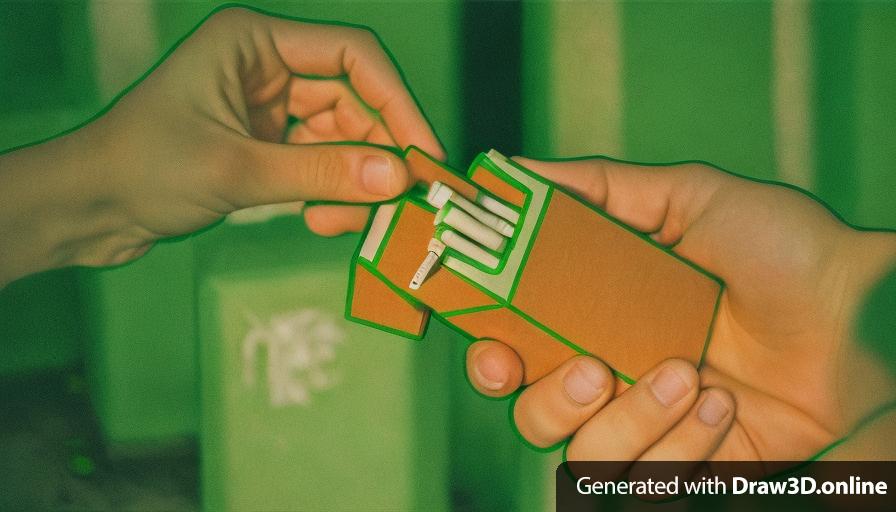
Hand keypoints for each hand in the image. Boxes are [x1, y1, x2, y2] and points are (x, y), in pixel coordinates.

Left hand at [0, 6, 442, 284]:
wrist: (87, 209)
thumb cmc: (144, 171)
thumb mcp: (238, 171)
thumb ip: (322, 175)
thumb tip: (400, 179)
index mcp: (256, 42)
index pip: (353, 56)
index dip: (398, 103)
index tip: (424, 155)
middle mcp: (269, 67)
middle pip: (355, 102)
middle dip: (375, 156)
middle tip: (398, 205)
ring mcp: (269, 108)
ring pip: (342, 140)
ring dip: (352, 185)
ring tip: (339, 225)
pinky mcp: (266, 145)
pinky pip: (321, 166)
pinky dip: (330, 195)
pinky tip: (320, 223)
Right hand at [466, 157, 895, 462]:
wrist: (858, 315)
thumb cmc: (783, 248)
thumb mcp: (690, 196)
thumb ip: (600, 187)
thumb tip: (516, 170)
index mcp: (599, 314)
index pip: (518, 347)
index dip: (491, 357)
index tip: (497, 351)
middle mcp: (613, 372)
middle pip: (533, 414)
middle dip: (552, 401)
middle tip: (594, 370)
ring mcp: (649, 424)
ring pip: (583, 456)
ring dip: (632, 421)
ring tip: (690, 377)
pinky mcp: (687, 465)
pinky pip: (646, 482)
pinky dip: (682, 447)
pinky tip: (724, 407)